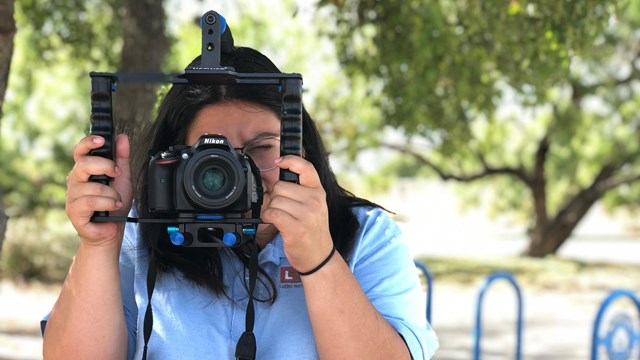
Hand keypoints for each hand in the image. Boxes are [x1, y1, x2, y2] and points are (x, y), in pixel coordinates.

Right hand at [65, 134, 132, 246]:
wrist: (112, 230)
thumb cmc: (114, 206)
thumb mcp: (123, 179)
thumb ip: (122, 159)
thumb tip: (122, 138)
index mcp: (85, 171)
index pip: (80, 151)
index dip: (88, 143)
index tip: (101, 140)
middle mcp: (75, 181)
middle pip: (84, 164)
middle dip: (105, 166)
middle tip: (117, 174)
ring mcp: (72, 196)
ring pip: (92, 186)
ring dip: (111, 194)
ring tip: (116, 201)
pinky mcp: (73, 211)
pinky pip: (90, 202)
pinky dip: (107, 204)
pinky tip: (113, 207)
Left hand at [261, 156, 333, 272]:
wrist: (319, 256)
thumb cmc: (312, 230)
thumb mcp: (314, 206)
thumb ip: (302, 190)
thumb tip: (280, 173)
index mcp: (319, 192)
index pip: (306, 168)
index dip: (290, 160)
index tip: (279, 161)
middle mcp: (314, 201)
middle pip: (280, 186)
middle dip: (275, 197)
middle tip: (283, 208)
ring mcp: (306, 214)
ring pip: (274, 200)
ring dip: (271, 209)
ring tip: (282, 218)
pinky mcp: (295, 227)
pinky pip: (271, 213)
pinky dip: (268, 217)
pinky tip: (276, 222)